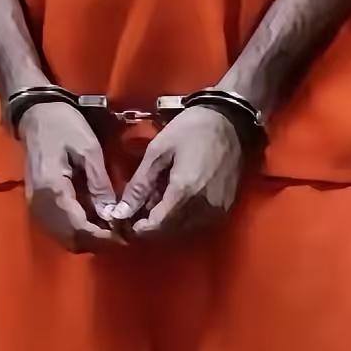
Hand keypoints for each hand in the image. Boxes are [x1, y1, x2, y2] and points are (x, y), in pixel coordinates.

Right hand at [19, 102, 121, 253]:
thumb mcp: (88, 149)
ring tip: (111, 230)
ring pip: (63, 237)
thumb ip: (99, 183)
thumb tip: (111, 214)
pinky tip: (94, 221)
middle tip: (122, 236)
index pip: (78, 228)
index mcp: (52, 190)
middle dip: (97, 242)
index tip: (125, 237)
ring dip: (87, 239)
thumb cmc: (64, 125)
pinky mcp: (37, 203)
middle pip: (69, 239)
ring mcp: (35, 206)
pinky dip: (76, 231)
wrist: (36, 114)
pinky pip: (57, 228)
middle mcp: (39, 205)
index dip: (102, 238)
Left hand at [112, 106, 243, 240]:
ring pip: (184, 228)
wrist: (229, 120)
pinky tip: (177, 198)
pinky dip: (184, 216)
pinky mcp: (226, 207)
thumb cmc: (190, 129)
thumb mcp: (158, 151)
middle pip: (170, 231)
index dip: (138, 228)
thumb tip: (121, 211)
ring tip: (158, 198)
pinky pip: (199, 221)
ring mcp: (217, 210)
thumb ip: (139, 185)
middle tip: (140, 205)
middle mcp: (203, 208)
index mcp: (184, 192)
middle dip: (151, 223)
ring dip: (167, 221)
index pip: (156, 227)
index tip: (126, 218)